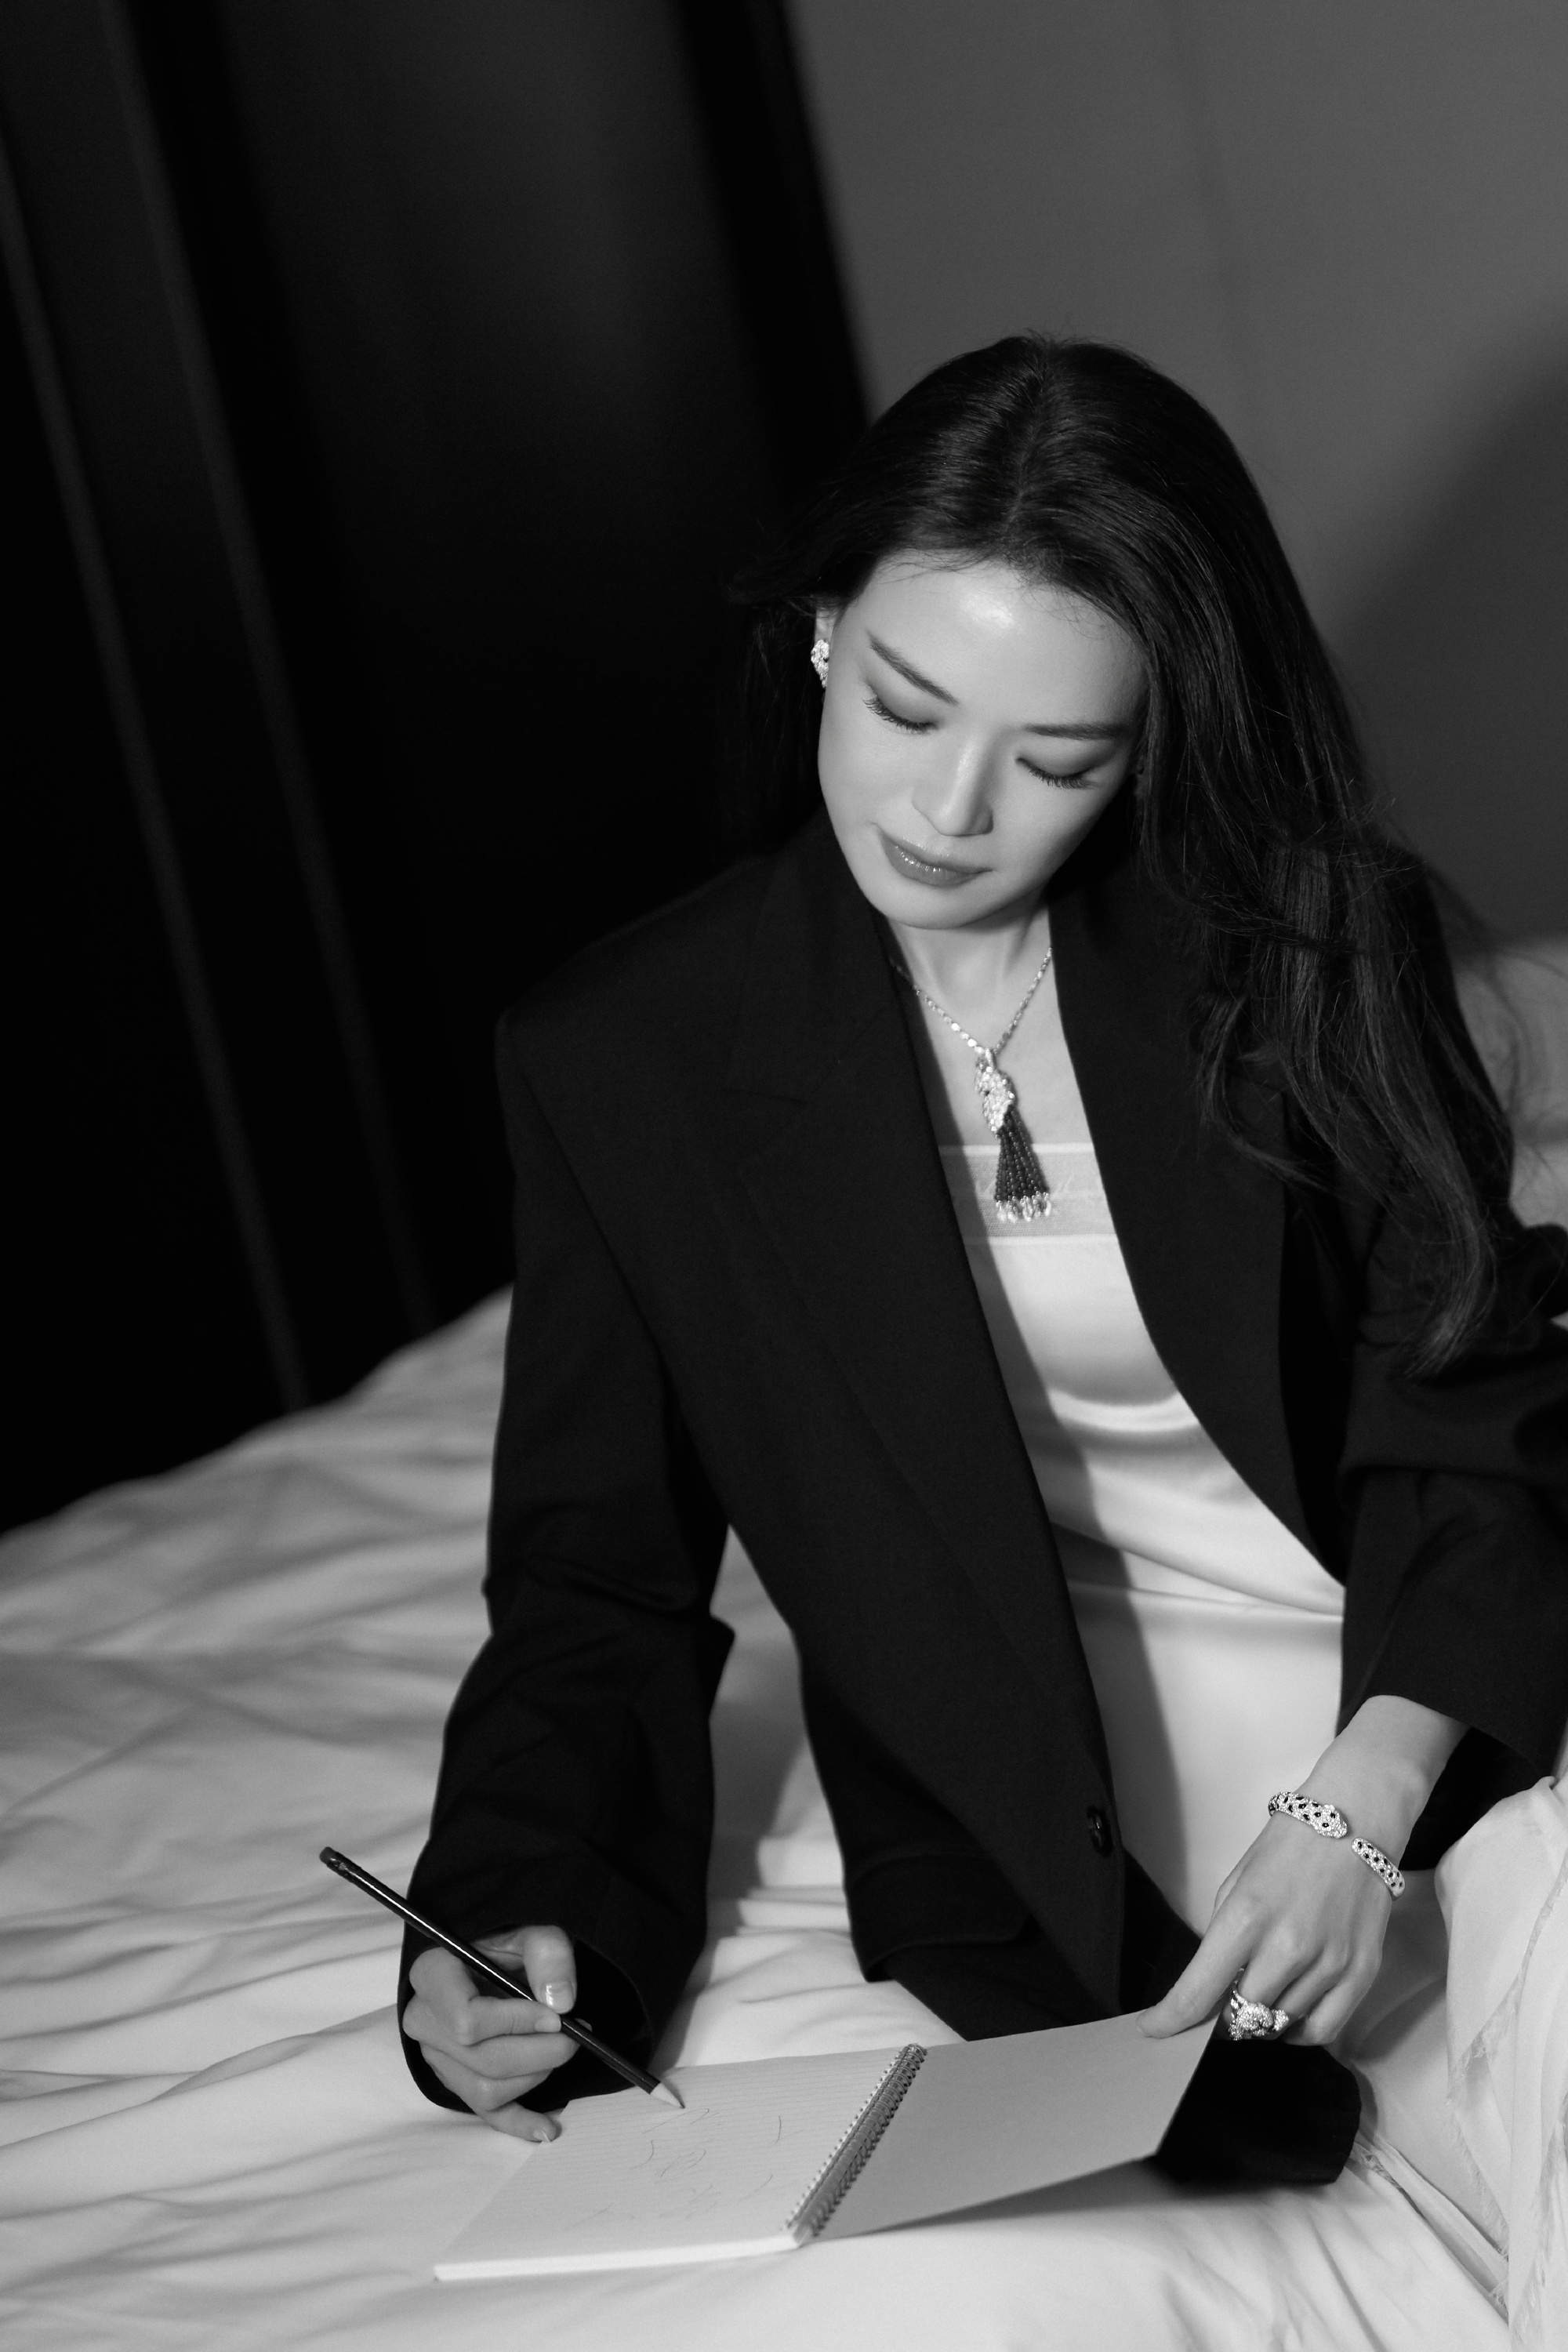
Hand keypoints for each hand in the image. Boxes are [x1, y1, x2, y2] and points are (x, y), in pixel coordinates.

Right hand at [404, 1925, 577, 2139]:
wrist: (491, 1954)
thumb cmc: (506, 1941)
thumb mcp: (530, 1929)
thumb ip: (547, 1954)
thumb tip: (561, 2003)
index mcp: (432, 1976)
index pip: (466, 2019)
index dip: (516, 2023)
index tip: (554, 2015)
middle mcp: (424, 2021)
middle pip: (481, 2059)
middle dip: (538, 2053)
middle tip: (575, 2036)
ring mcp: (438, 2056)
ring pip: (485, 2090)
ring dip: (536, 2076)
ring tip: (565, 2050)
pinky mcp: (457, 2080)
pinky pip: (485, 2113)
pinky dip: (519, 2123)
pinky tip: (548, 2127)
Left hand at [1137, 1812, 1391, 2044]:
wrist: (1356, 1820)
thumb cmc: (1288, 1846)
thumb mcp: (1237, 1883)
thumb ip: (1222, 1938)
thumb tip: (1211, 1988)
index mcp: (1245, 1918)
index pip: (1198, 1992)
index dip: (1171, 2020)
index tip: (1155, 2030)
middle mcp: (1287, 1947)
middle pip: (1241, 2017)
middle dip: (1223, 2017)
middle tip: (1223, 2002)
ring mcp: (1329, 1964)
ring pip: (1280, 2025)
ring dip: (1262, 2019)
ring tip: (1262, 1992)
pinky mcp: (1362, 1973)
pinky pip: (1323, 2029)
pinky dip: (1299, 2031)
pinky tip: (1290, 2013)